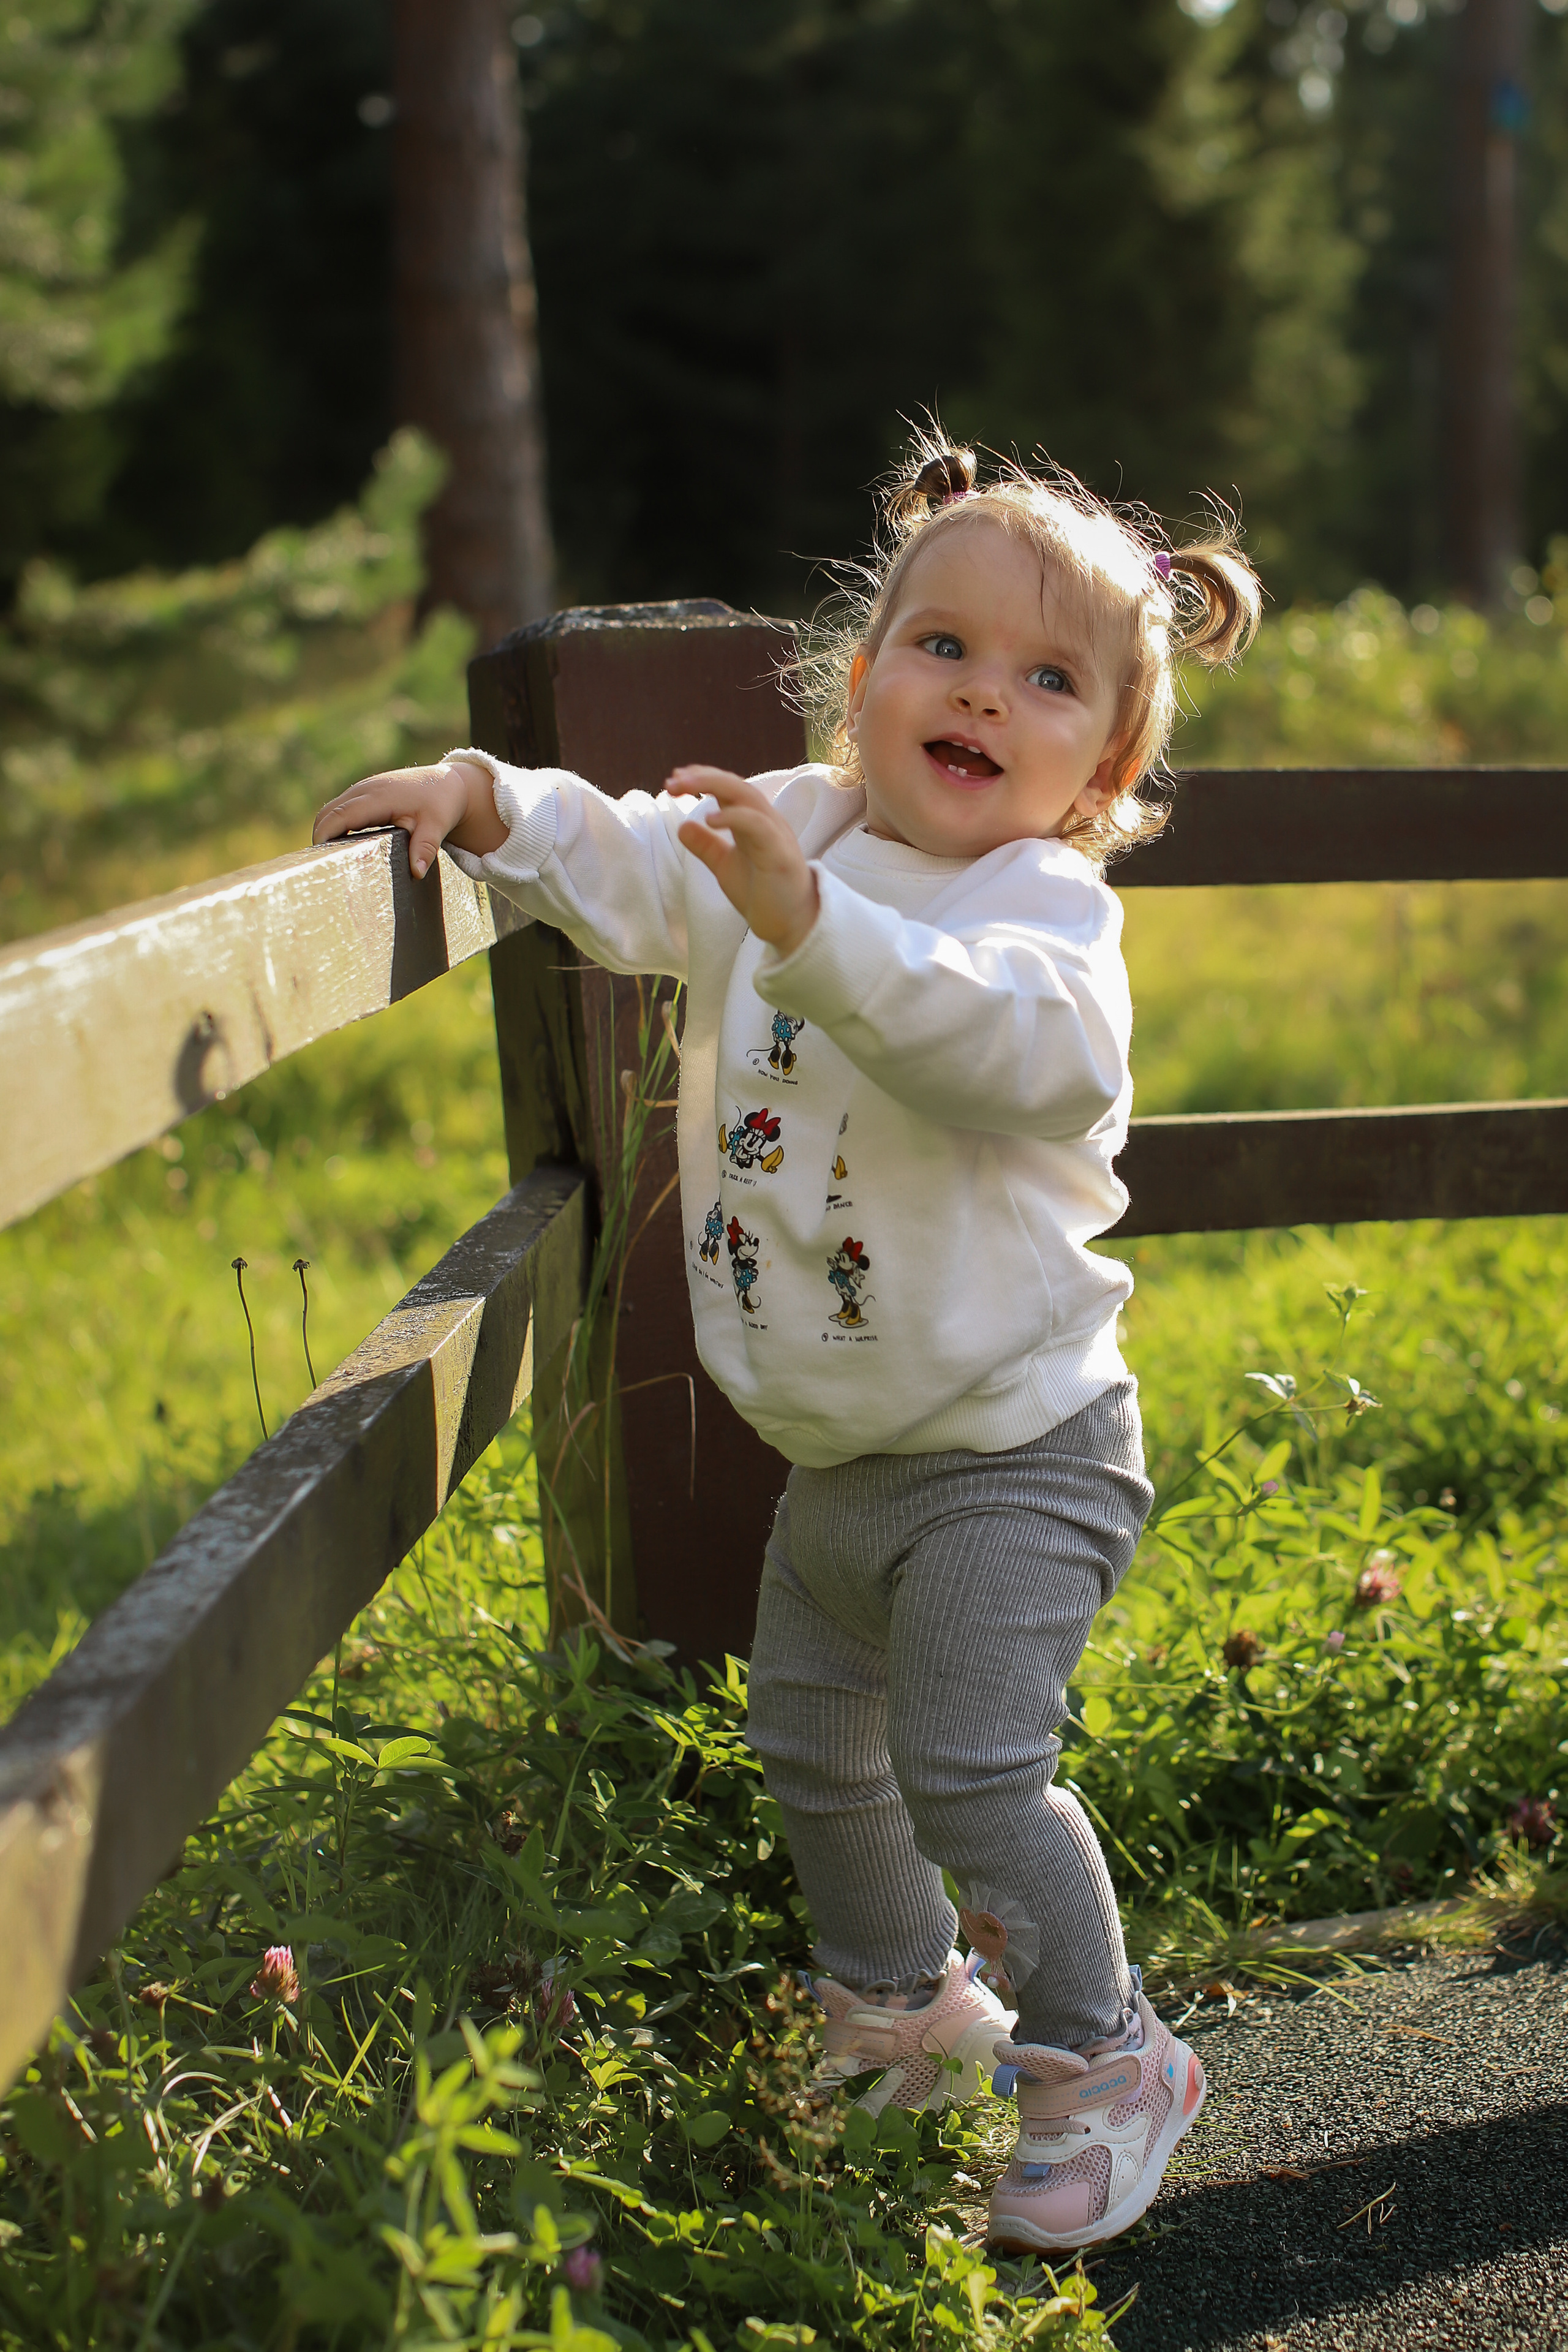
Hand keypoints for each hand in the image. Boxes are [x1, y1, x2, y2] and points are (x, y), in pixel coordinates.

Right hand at [312, 758, 505, 878]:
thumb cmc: (440, 804)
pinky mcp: (364, 793)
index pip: (340, 815)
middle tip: (322, 867)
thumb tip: (417, 872)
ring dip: (325, 831)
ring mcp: (362, 789)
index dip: (324, 835)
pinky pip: (340, 808)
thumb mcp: (436, 827)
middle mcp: (365, 789)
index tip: (319, 859)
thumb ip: (424, 848)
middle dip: (319, 837)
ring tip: (329, 860)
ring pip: (331, 809)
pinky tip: (340, 847)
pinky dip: (334, 825)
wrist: (447, 784)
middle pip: (328, 812)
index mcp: (378, 797)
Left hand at [670, 766, 818, 956]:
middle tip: (673, 781)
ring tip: (685, 787)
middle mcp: (767, 821)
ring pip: (748, 797)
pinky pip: (758, 825)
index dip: (702, 778)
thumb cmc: (762, 895)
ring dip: (714, 786)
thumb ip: (706, 846)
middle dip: (703, 777)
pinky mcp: (779, 853)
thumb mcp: (725, 866)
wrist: (790, 926)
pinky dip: (734, 817)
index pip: (729, 788)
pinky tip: (710, 819)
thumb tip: (682, 826)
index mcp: (754, 822)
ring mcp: (775, 835)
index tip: (674, 781)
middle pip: (736, 785)